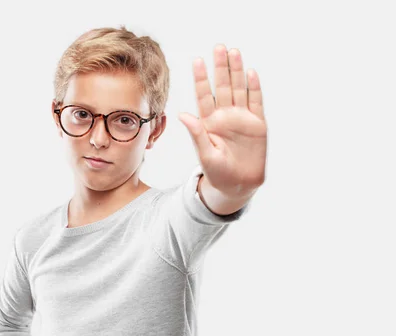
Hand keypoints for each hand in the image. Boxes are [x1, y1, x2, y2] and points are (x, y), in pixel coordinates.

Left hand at [179, 44, 266, 197]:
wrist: (238, 185)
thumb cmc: (217, 172)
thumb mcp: (205, 154)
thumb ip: (197, 134)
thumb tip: (183, 115)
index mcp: (209, 122)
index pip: (204, 95)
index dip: (201, 78)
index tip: (197, 61)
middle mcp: (224, 116)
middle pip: (223, 86)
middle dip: (221, 68)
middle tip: (219, 47)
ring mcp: (241, 118)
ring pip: (239, 89)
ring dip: (237, 71)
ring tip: (234, 52)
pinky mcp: (257, 123)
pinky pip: (256, 102)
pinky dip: (254, 88)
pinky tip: (251, 73)